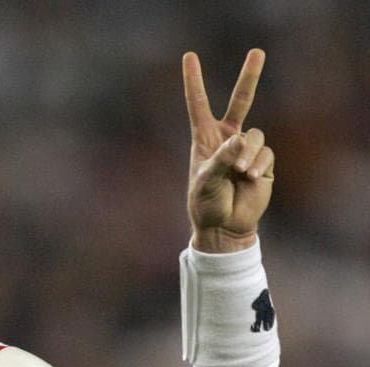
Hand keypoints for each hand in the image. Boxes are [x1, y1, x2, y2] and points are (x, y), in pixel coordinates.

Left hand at [183, 49, 274, 252]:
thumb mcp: (206, 182)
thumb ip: (222, 160)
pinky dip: (258, 165)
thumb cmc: (207, 205)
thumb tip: (239, 141)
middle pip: (241, 101)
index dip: (195, 82)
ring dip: (247, 154)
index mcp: (205, 140)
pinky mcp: (263, 162)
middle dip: (250, 77)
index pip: (199, 106)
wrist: (225, 227)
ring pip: (254, 135)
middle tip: (258, 51)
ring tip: (240, 173)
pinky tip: (250, 179)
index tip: (189, 57)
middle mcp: (227, 140)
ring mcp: (246, 150)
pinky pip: (265, 153)